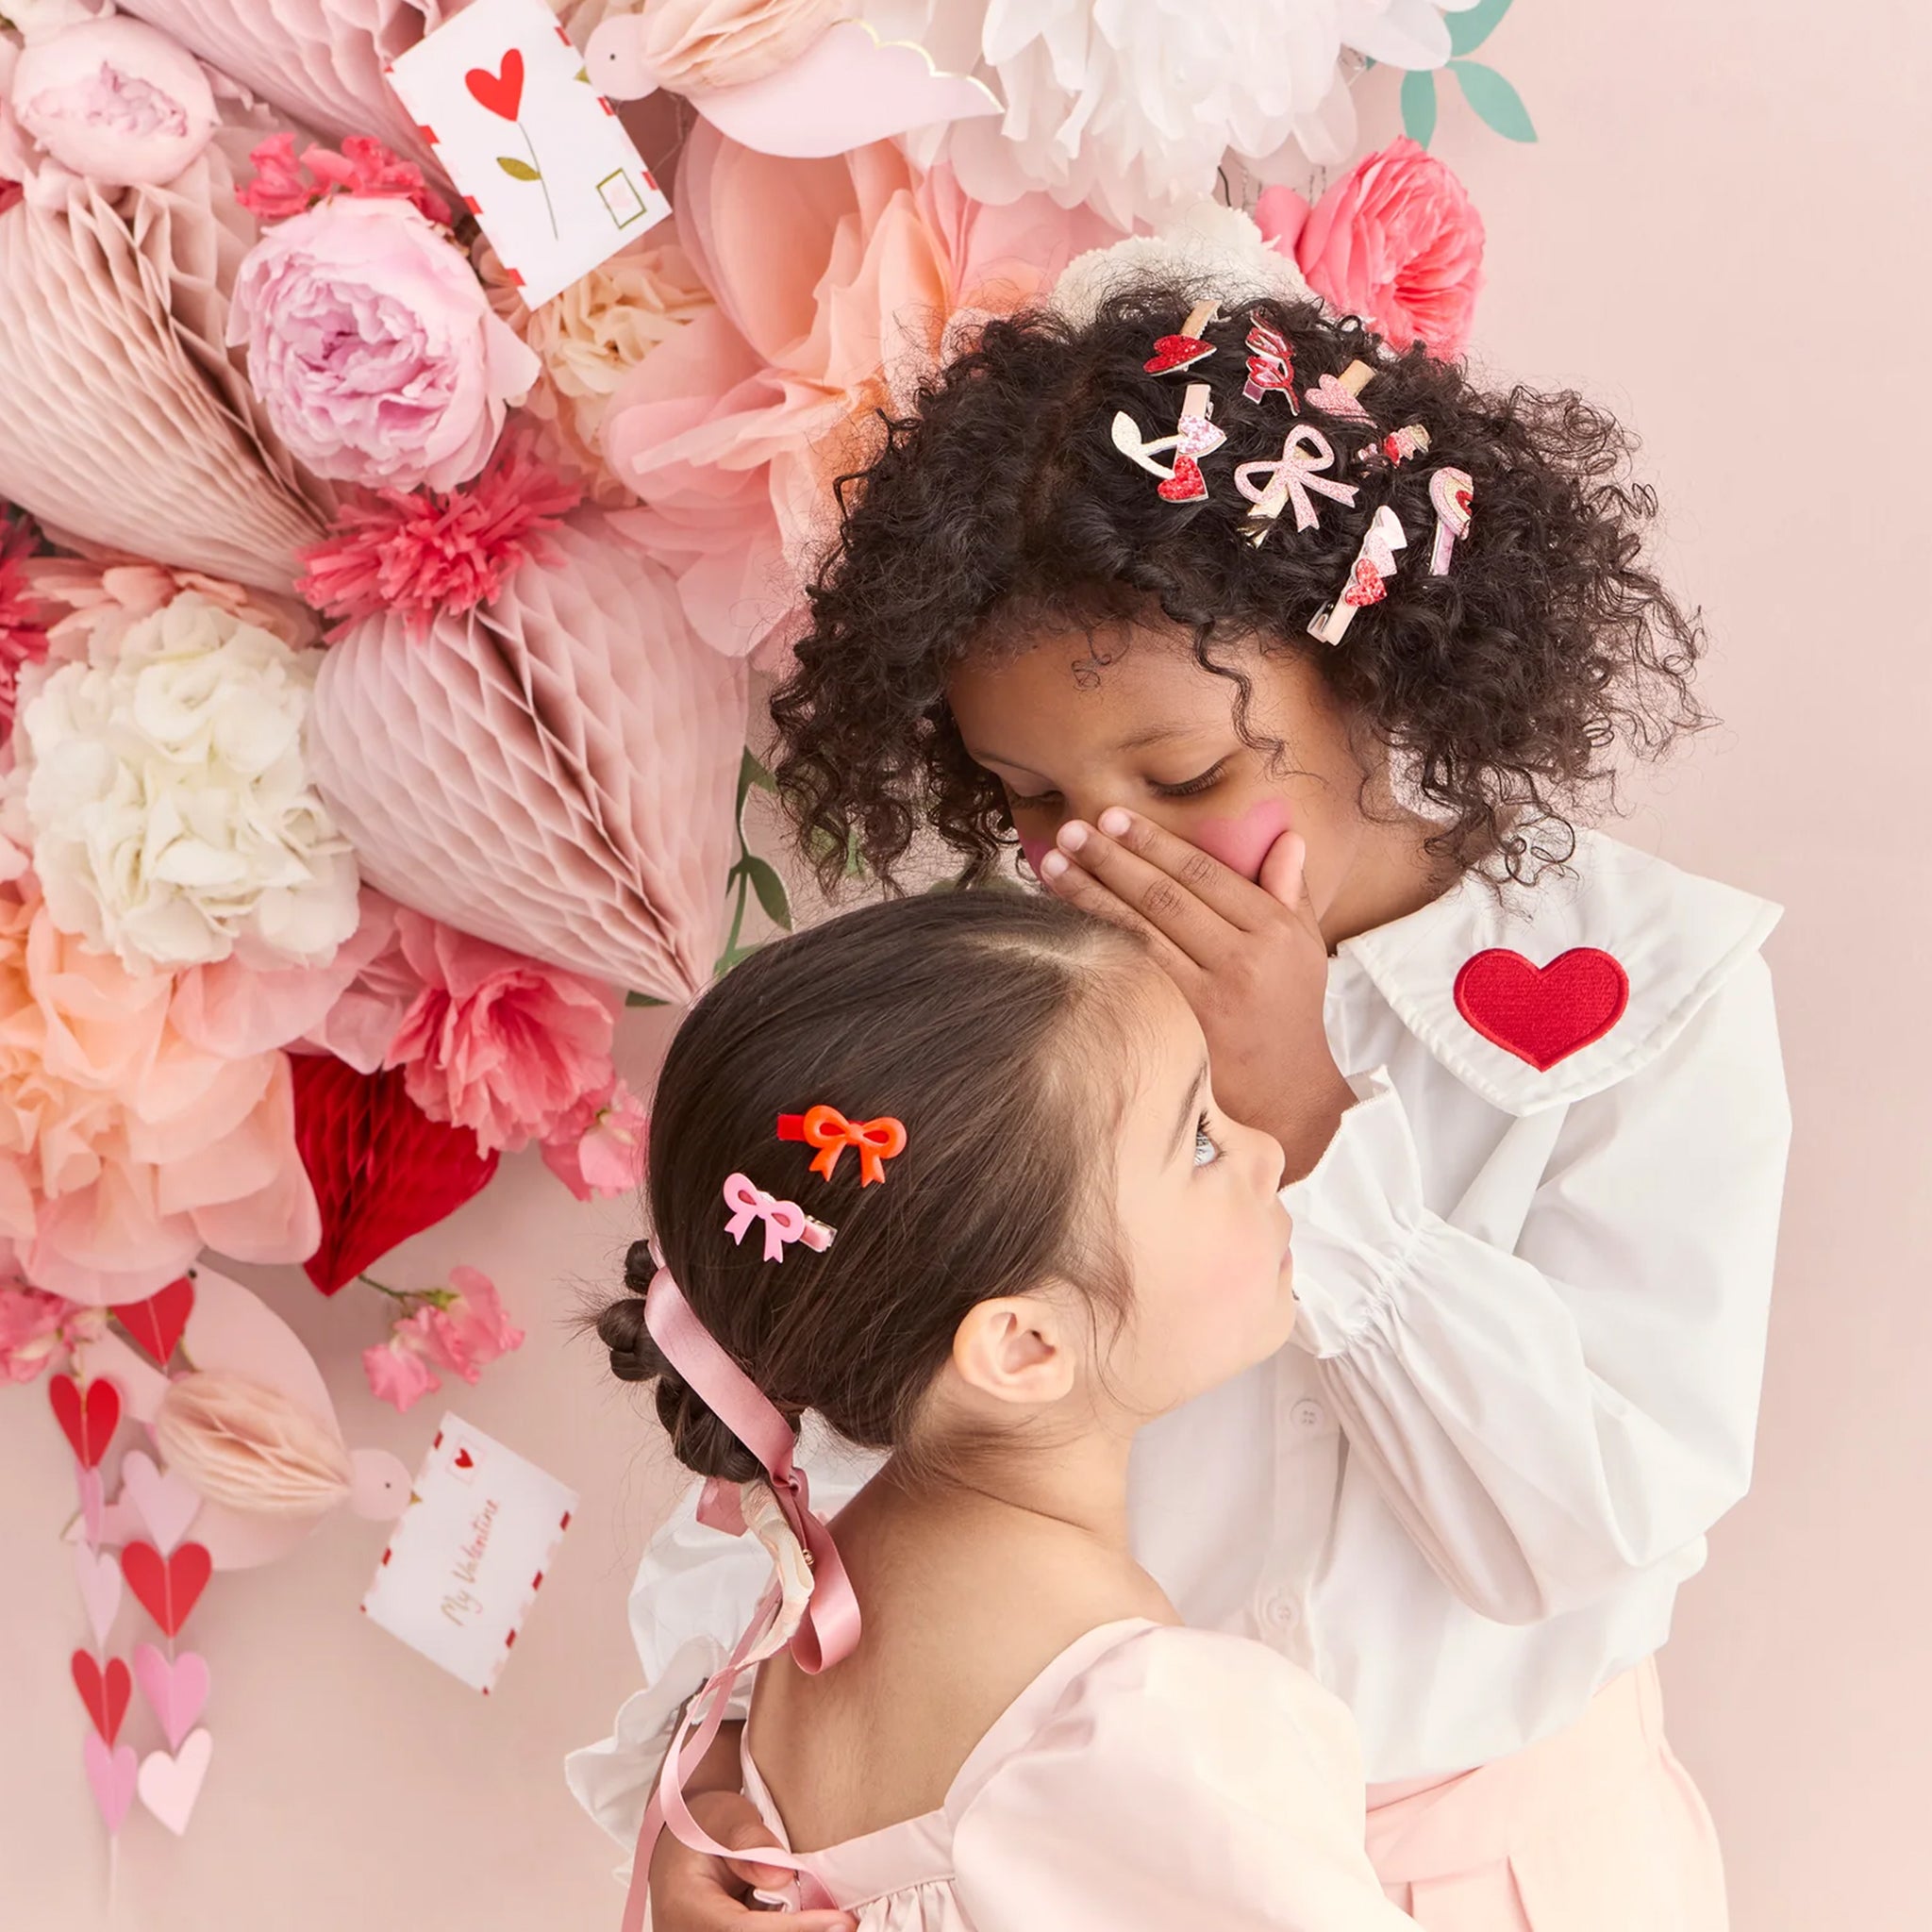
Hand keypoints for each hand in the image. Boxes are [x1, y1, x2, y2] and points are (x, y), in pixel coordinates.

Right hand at [649, 1788, 856, 1931]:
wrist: (683, 1835)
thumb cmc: (703, 1821)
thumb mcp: (725, 1816)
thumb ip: (749, 1842)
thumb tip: (780, 1876)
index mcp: (685, 1909)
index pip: (742, 1931)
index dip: (794, 1930)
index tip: (837, 1922)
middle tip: (847, 1925)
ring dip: (799, 1931)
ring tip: (840, 1923)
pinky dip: (791, 1929)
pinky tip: (823, 1923)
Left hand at [1038, 809, 1354, 1176]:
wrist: (1290, 1093)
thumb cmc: (1289, 1011)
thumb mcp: (1303, 946)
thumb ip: (1290, 890)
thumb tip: (1287, 836)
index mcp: (1274, 926)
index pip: (1203, 872)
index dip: (1155, 842)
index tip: (1114, 818)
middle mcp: (1248, 954)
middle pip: (1167, 894)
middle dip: (1114, 857)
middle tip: (1072, 830)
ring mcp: (1217, 989)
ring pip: (1145, 927)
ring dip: (1093, 892)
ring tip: (1054, 864)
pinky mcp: (1190, 1020)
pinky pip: (1138, 966)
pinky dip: (1102, 937)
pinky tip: (1069, 918)